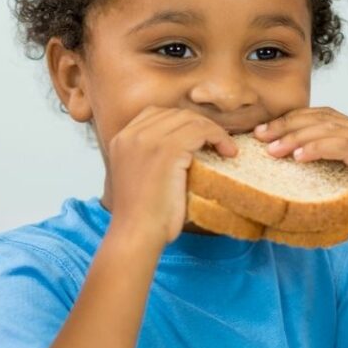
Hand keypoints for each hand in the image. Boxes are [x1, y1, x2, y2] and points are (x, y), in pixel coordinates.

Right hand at [105, 107, 236, 249]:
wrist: (136, 233)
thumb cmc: (141, 215)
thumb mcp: (137, 176)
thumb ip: (148, 156)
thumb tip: (181, 147)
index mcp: (120, 140)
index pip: (154, 114)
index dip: (179, 123)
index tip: (196, 138)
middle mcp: (131, 135)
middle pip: (174, 114)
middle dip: (198, 125)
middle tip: (215, 143)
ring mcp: (148, 140)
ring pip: (190, 119)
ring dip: (212, 131)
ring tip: (225, 147)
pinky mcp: (167, 149)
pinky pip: (201, 130)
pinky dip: (219, 137)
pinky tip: (227, 151)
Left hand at [255, 108, 347, 256]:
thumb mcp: (328, 181)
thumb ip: (312, 164)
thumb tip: (270, 157)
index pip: (318, 116)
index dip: (287, 119)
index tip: (260, 131)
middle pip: (321, 118)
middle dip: (286, 125)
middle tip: (260, 137)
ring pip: (330, 129)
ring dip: (296, 137)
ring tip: (273, 150)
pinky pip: (343, 146)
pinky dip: (318, 148)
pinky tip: (298, 157)